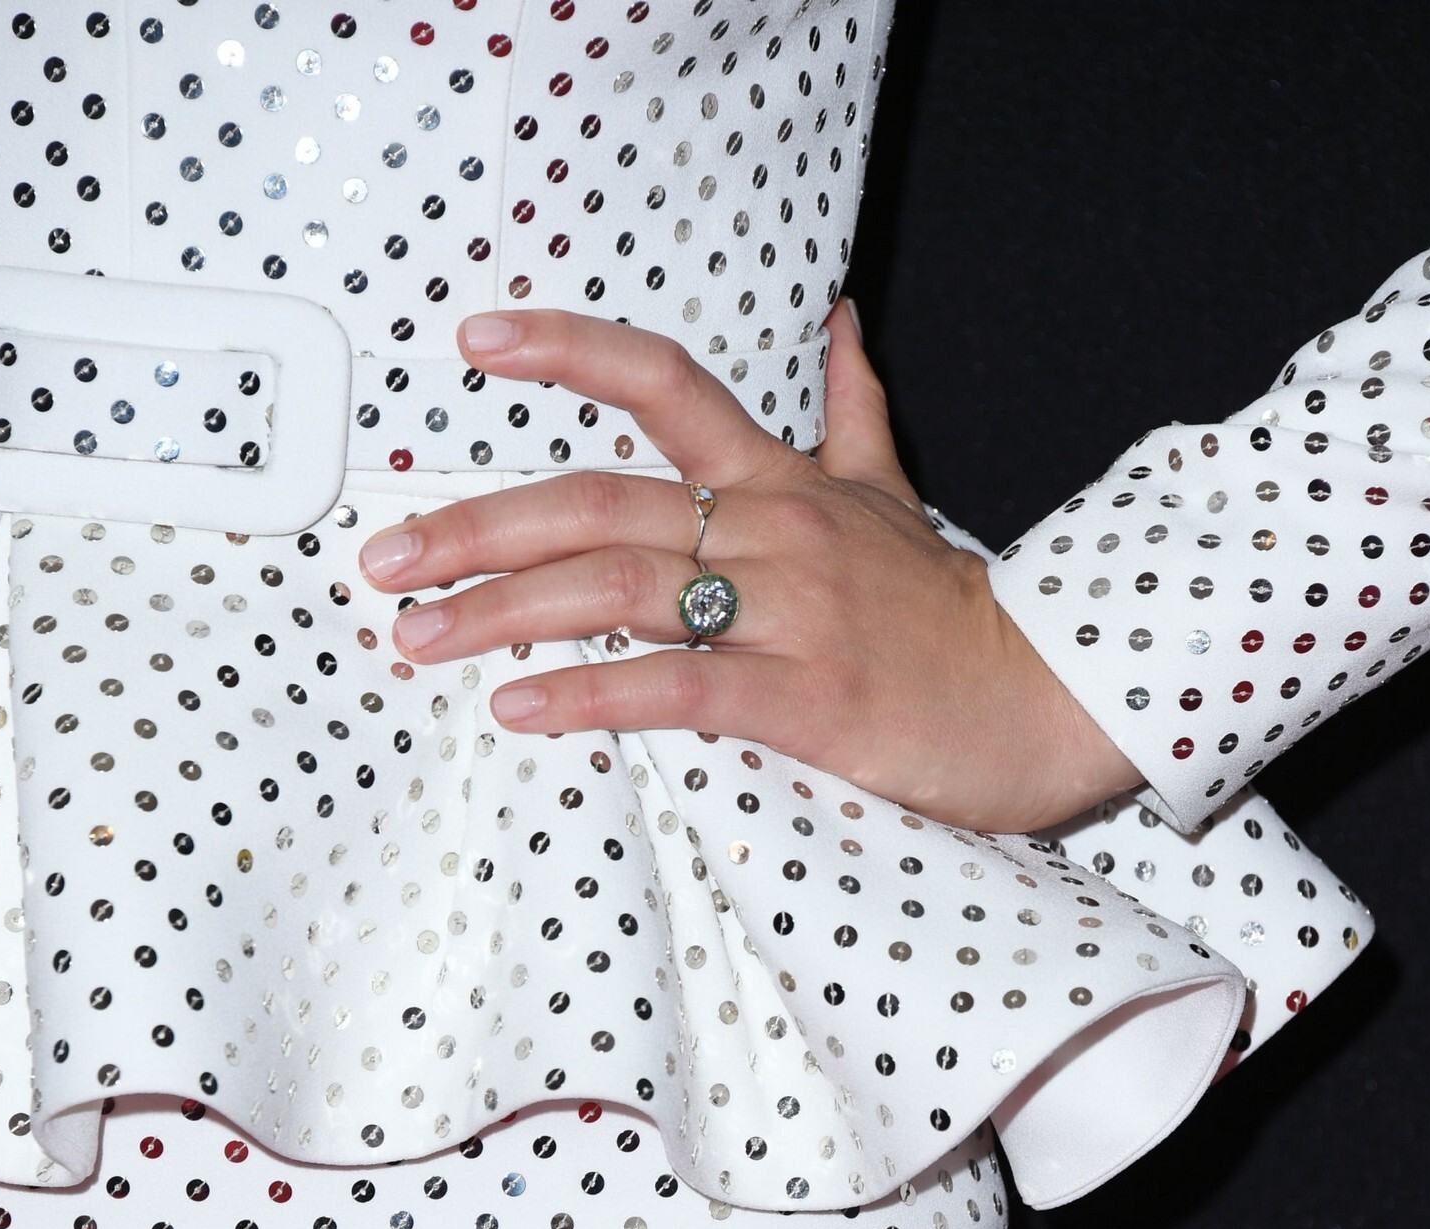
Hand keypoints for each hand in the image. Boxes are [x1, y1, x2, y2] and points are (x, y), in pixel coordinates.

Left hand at [357, 303, 1137, 831]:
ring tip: (417, 639)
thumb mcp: (895, 491)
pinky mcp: (807, 698)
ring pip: (620, 587)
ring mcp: (790, 610)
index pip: (664, 381)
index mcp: (782, 479)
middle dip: (477, 527)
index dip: (566, 350)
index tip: (474, 341)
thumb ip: (854, 409)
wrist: (1044, 693)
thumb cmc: (948, 608)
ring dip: (502, 611)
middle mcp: (774, 527)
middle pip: (597, 501)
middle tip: (385, 561)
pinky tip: (519, 705)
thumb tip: (840, 323)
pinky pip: (678, 686)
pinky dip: (591, 694)